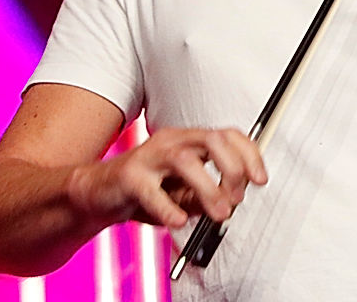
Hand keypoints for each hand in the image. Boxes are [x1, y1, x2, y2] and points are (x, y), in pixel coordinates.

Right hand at [67, 127, 267, 229]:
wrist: (96, 193)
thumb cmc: (144, 190)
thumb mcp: (182, 194)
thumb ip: (206, 194)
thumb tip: (229, 203)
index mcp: (189, 140)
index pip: (228, 135)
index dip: (250, 154)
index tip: (260, 179)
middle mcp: (171, 141)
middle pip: (212, 139)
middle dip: (233, 168)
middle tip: (236, 198)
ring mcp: (148, 156)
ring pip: (185, 161)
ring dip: (208, 188)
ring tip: (218, 213)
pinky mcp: (127, 176)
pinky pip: (150, 189)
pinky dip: (167, 207)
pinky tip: (177, 222)